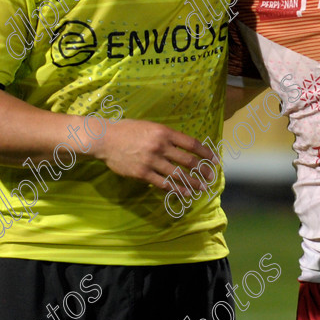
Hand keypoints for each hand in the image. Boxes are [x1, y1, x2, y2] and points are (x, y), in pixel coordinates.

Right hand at [92, 119, 216, 195]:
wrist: (105, 139)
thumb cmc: (127, 130)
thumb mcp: (150, 126)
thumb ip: (165, 136)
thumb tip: (182, 146)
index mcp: (164, 132)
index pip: (191, 144)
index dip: (206, 153)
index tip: (214, 160)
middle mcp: (160, 146)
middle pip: (188, 161)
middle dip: (202, 170)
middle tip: (211, 177)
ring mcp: (152, 161)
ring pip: (178, 175)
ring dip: (192, 183)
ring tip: (201, 188)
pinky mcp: (142, 173)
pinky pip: (163, 184)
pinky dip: (176, 189)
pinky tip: (185, 193)